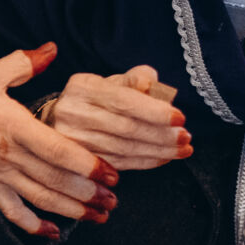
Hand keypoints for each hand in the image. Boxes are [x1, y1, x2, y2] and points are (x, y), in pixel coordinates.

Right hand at [0, 44, 117, 233]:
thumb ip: (23, 64)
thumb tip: (51, 50)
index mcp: (12, 125)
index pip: (57, 150)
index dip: (87, 164)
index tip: (111, 173)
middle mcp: (7, 155)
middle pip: (55, 180)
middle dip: (88, 193)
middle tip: (114, 201)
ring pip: (40, 198)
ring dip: (71, 210)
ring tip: (98, 216)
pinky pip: (11, 210)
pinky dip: (32, 224)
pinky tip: (52, 232)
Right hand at [45, 65, 188, 172]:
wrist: (58, 120)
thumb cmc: (94, 99)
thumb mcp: (111, 82)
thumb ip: (135, 80)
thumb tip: (153, 84)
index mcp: (83, 87)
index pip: (124, 101)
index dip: (154, 111)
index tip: (180, 118)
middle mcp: (73, 113)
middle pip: (125, 128)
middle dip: (161, 135)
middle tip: (186, 138)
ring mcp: (72, 140)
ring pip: (123, 149)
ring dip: (158, 151)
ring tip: (182, 150)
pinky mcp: (77, 162)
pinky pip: (118, 164)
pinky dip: (144, 162)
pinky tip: (163, 158)